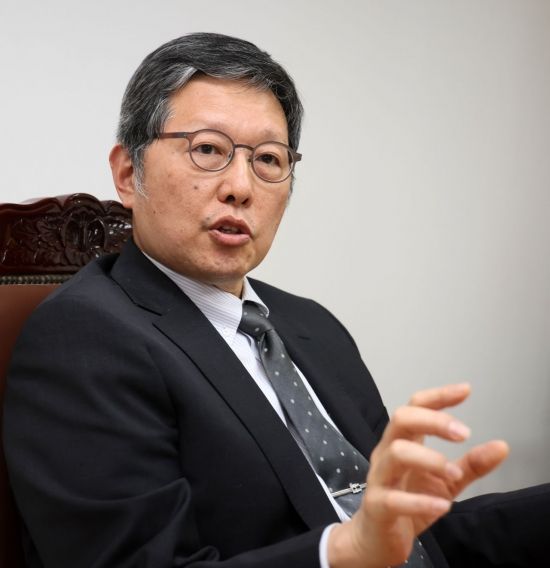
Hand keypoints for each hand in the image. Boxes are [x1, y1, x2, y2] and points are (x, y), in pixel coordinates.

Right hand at [327, 383, 508, 567]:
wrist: (376, 539)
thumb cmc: (407, 503)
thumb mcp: (445, 481)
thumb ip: (471, 464)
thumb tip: (501, 446)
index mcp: (402, 442)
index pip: (415, 407)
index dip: (438, 396)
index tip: (465, 390)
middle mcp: (387, 453)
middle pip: (401, 420)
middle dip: (433, 420)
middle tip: (463, 433)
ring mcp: (379, 478)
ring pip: (396, 453)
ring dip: (430, 459)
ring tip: (454, 472)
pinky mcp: (377, 507)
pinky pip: (393, 499)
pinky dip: (420, 501)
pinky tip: (441, 505)